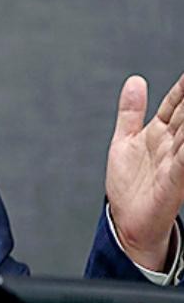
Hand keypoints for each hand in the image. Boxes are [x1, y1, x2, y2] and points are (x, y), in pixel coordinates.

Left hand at [106, 73, 183, 270]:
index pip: (176, 102)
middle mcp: (172, 144)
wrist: (127, 220)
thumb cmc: (129, 184)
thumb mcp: (125, 140)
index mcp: (160, 132)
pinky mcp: (176, 180)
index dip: (183, 85)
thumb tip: (135, 81)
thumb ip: (130, 112)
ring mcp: (176, 161)